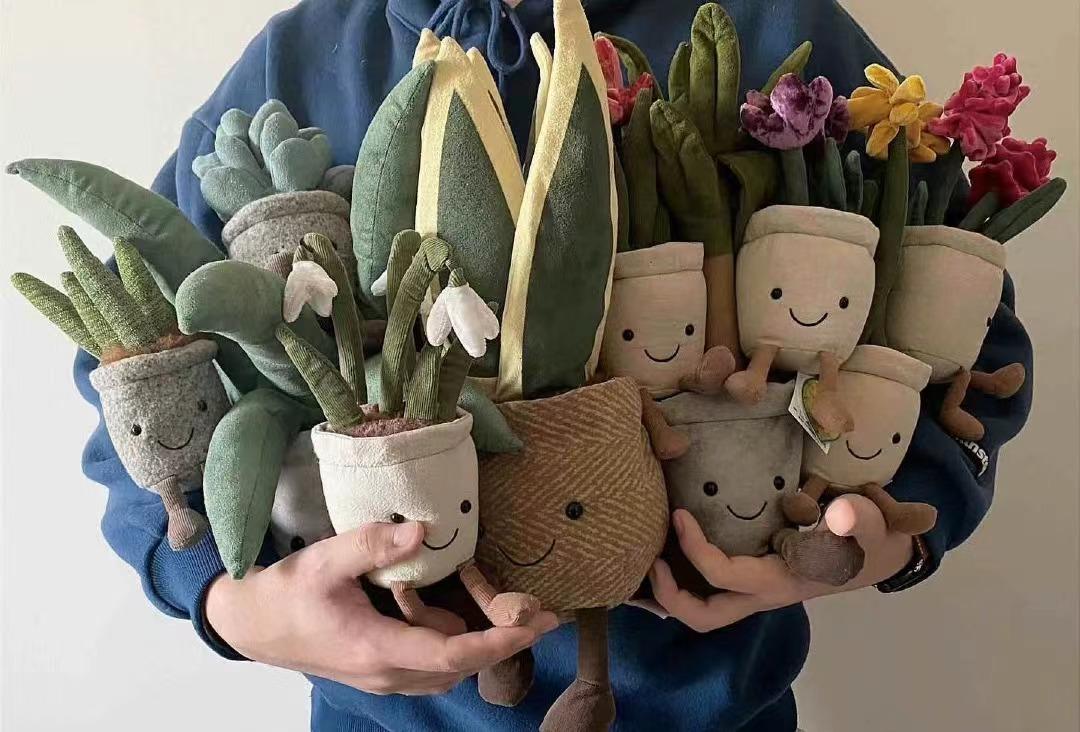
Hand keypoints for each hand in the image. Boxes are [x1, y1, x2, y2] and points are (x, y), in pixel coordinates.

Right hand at [205, 521, 558, 694]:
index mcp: (376, 648)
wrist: (253, 625)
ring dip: (475, 637)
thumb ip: (373, 543)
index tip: (535, 625)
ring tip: (487, 595)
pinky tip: (439, 600)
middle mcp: (388, 674)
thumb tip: (423, 529)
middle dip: (502, 639)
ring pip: (449, 668)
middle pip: (461, 665)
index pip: (451, 655)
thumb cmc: (287, 592)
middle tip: (539, 610)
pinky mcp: (383, 671)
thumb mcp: (326, 560)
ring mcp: (386, 678)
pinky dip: (451, 638)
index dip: (498, 642)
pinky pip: (432, 664)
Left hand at [647, 496, 913, 632]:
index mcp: (779, 581)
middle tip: (651, 558)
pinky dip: (687, 577)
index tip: (680, 514)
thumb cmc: (870, 540)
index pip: (723, 575)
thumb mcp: (872, 526)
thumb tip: (842, 511)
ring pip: (706, 610)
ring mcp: (757, 592)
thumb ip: (858, 520)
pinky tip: (673, 548)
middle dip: (670, 595)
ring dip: (674, 592)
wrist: (882, 554)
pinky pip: (712, 591)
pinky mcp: (755, 580)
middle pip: (705, 617)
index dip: (695, 549)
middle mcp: (762, 594)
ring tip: (652, 555)